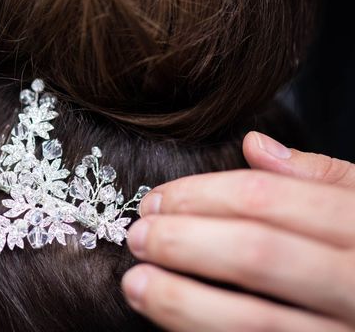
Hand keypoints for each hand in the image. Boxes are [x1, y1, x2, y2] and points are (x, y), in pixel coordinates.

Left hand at [122, 132, 354, 331]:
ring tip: (137, 284)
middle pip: (258, 256)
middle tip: (138, 236)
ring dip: (184, 303)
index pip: (269, 200)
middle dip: (185, 243)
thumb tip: (254, 144)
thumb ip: (323, 179)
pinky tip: (174, 322)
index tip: (155, 200)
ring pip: (257, 323)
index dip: (201, 196)